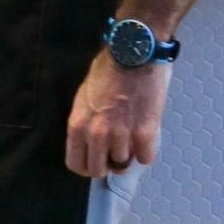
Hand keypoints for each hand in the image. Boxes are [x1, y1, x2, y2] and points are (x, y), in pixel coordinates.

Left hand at [65, 50, 171, 181]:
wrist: (133, 53)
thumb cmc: (109, 66)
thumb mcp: (85, 94)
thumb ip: (87, 119)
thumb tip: (91, 136)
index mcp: (78, 125)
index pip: (76, 164)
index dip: (87, 166)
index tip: (96, 160)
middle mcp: (96, 135)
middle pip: (99, 170)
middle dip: (107, 164)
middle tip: (116, 153)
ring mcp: (121, 136)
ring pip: (123, 164)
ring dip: (129, 154)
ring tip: (133, 137)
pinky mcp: (145, 134)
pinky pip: (145, 158)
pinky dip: (147, 151)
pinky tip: (146, 138)